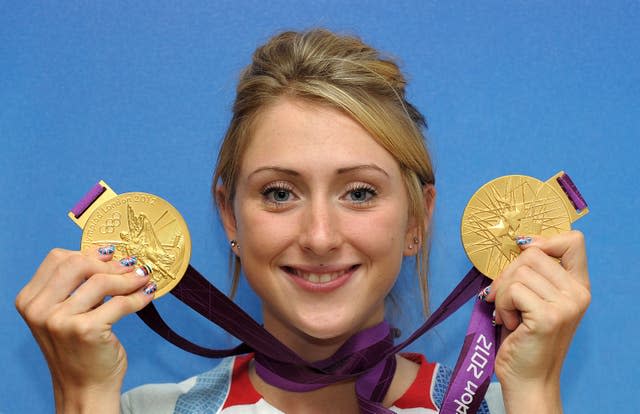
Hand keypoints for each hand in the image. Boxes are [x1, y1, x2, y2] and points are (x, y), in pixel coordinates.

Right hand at [15, 247, 154, 412]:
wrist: (84, 388)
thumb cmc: (79, 349)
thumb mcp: (66, 314)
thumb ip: (76, 286)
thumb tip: (109, 254)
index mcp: (30, 300)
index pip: (58, 259)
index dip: (89, 253)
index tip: (111, 255)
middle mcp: (39, 309)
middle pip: (78, 263)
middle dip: (109, 263)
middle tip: (131, 266)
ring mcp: (60, 320)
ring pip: (101, 281)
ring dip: (129, 278)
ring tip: (143, 278)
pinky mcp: (85, 330)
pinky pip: (120, 302)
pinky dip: (138, 297)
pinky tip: (147, 295)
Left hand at [484, 231, 590, 411]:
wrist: (527, 379)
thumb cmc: (523, 337)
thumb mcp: (533, 298)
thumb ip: (533, 272)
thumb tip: (519, 241)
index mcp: (578, 285)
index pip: (573, 241)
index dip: (542, 241)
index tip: (523, 254)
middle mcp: (578, 293)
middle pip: (533, 253)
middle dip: (508, 274)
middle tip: (503, 299)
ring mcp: (566, 305)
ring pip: (518, 272)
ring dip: (503, 294)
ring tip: (510, 315)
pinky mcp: (548, 316)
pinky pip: (512, 291)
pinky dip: (502, 306)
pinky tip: (509, 323)